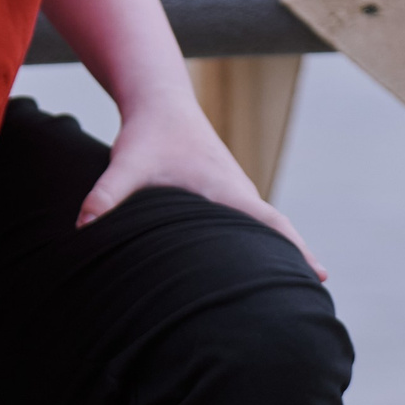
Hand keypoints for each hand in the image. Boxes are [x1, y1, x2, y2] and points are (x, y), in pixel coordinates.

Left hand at [80, 99, 324, 279]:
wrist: (159, 103)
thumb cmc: (148, 134)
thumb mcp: (127, 164)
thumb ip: (105, 196)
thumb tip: (83, 227)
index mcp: (226, 190)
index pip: (270, 224)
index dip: (294, 250)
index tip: (320, 276)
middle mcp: (238, 192)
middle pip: (276, 232)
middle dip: (296, 262)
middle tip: (315, 301)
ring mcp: (234, 194)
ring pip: (265, 228)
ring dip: (280, 253)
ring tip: (293, 293)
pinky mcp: (223, 195)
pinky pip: (251, 224)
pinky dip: (262, 244)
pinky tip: (257, 267)